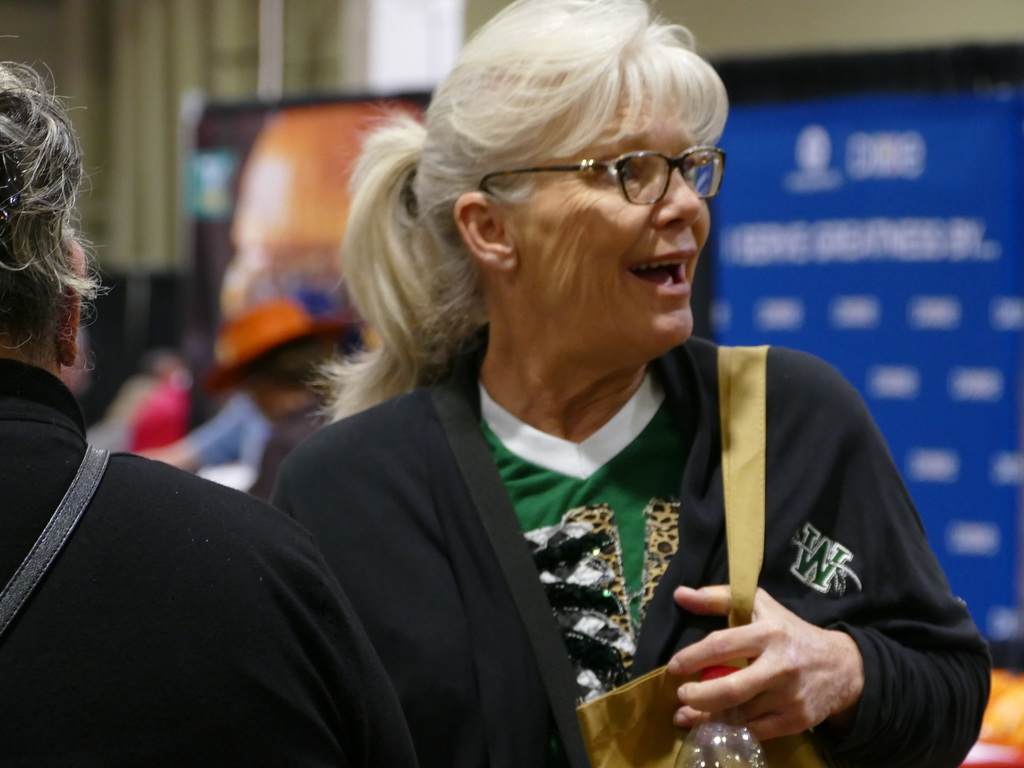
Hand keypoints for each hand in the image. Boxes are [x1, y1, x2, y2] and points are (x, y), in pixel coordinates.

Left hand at [666, 585, 863, 739]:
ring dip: (708, 718)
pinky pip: (756, 731)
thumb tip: (680, 594)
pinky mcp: (797, 720)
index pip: (723, 645)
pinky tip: (716, 726)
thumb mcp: (759, 606)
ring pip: (741, 715)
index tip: (674, 667)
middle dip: (699, 697)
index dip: (693, 657)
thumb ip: (717, 598)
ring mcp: (790, 696)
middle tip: (681, 696)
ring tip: (687, 715)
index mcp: (768, 632)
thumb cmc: (790, 632)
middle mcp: (780, 665)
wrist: (842, 666)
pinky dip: (732, 730)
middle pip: (731, 688)